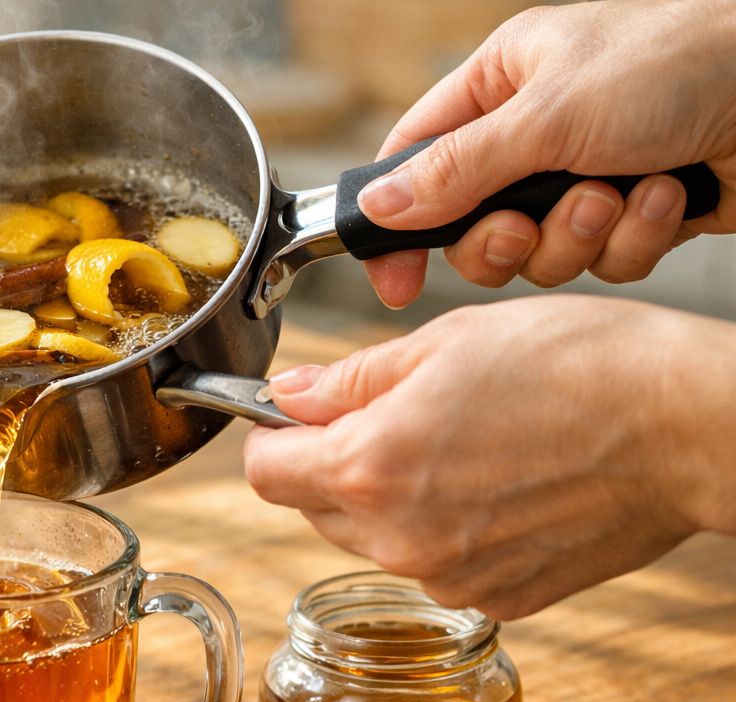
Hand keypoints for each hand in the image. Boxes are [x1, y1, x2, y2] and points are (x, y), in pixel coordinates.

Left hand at [241, 296, 735, 618]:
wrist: (689, 428)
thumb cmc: (582, 368)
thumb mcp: (448, 344)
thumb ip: (351, 380)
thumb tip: (288, 397)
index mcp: (371, 468)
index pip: (265, 472)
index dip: (272, 436)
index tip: (297, 416)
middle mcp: (399, 540)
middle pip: (316, 508)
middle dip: (336, 464)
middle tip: (402, 415)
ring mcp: (450, 580)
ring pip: (375, 540)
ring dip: (392, 499)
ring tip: (464, 447)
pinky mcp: (498, 601)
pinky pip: (438, 565)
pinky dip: (449, 531)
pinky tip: (501, 487)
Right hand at [360, 0, 735, 308]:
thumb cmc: (681, 65)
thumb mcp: (547, 116)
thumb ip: (455, 170)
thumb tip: (378, 207)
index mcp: (503, 82)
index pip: (415, 158)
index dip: (396, 222)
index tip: (393, 278)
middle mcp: (539, 131)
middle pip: (473, 226)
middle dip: (507, 240)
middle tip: (527, 228)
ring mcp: (588, 174)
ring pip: (540, 254)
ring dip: (580, 236)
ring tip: (621, 194)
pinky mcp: (637, 213)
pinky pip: (603, 260)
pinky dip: (633, 239)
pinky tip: (668, 198)